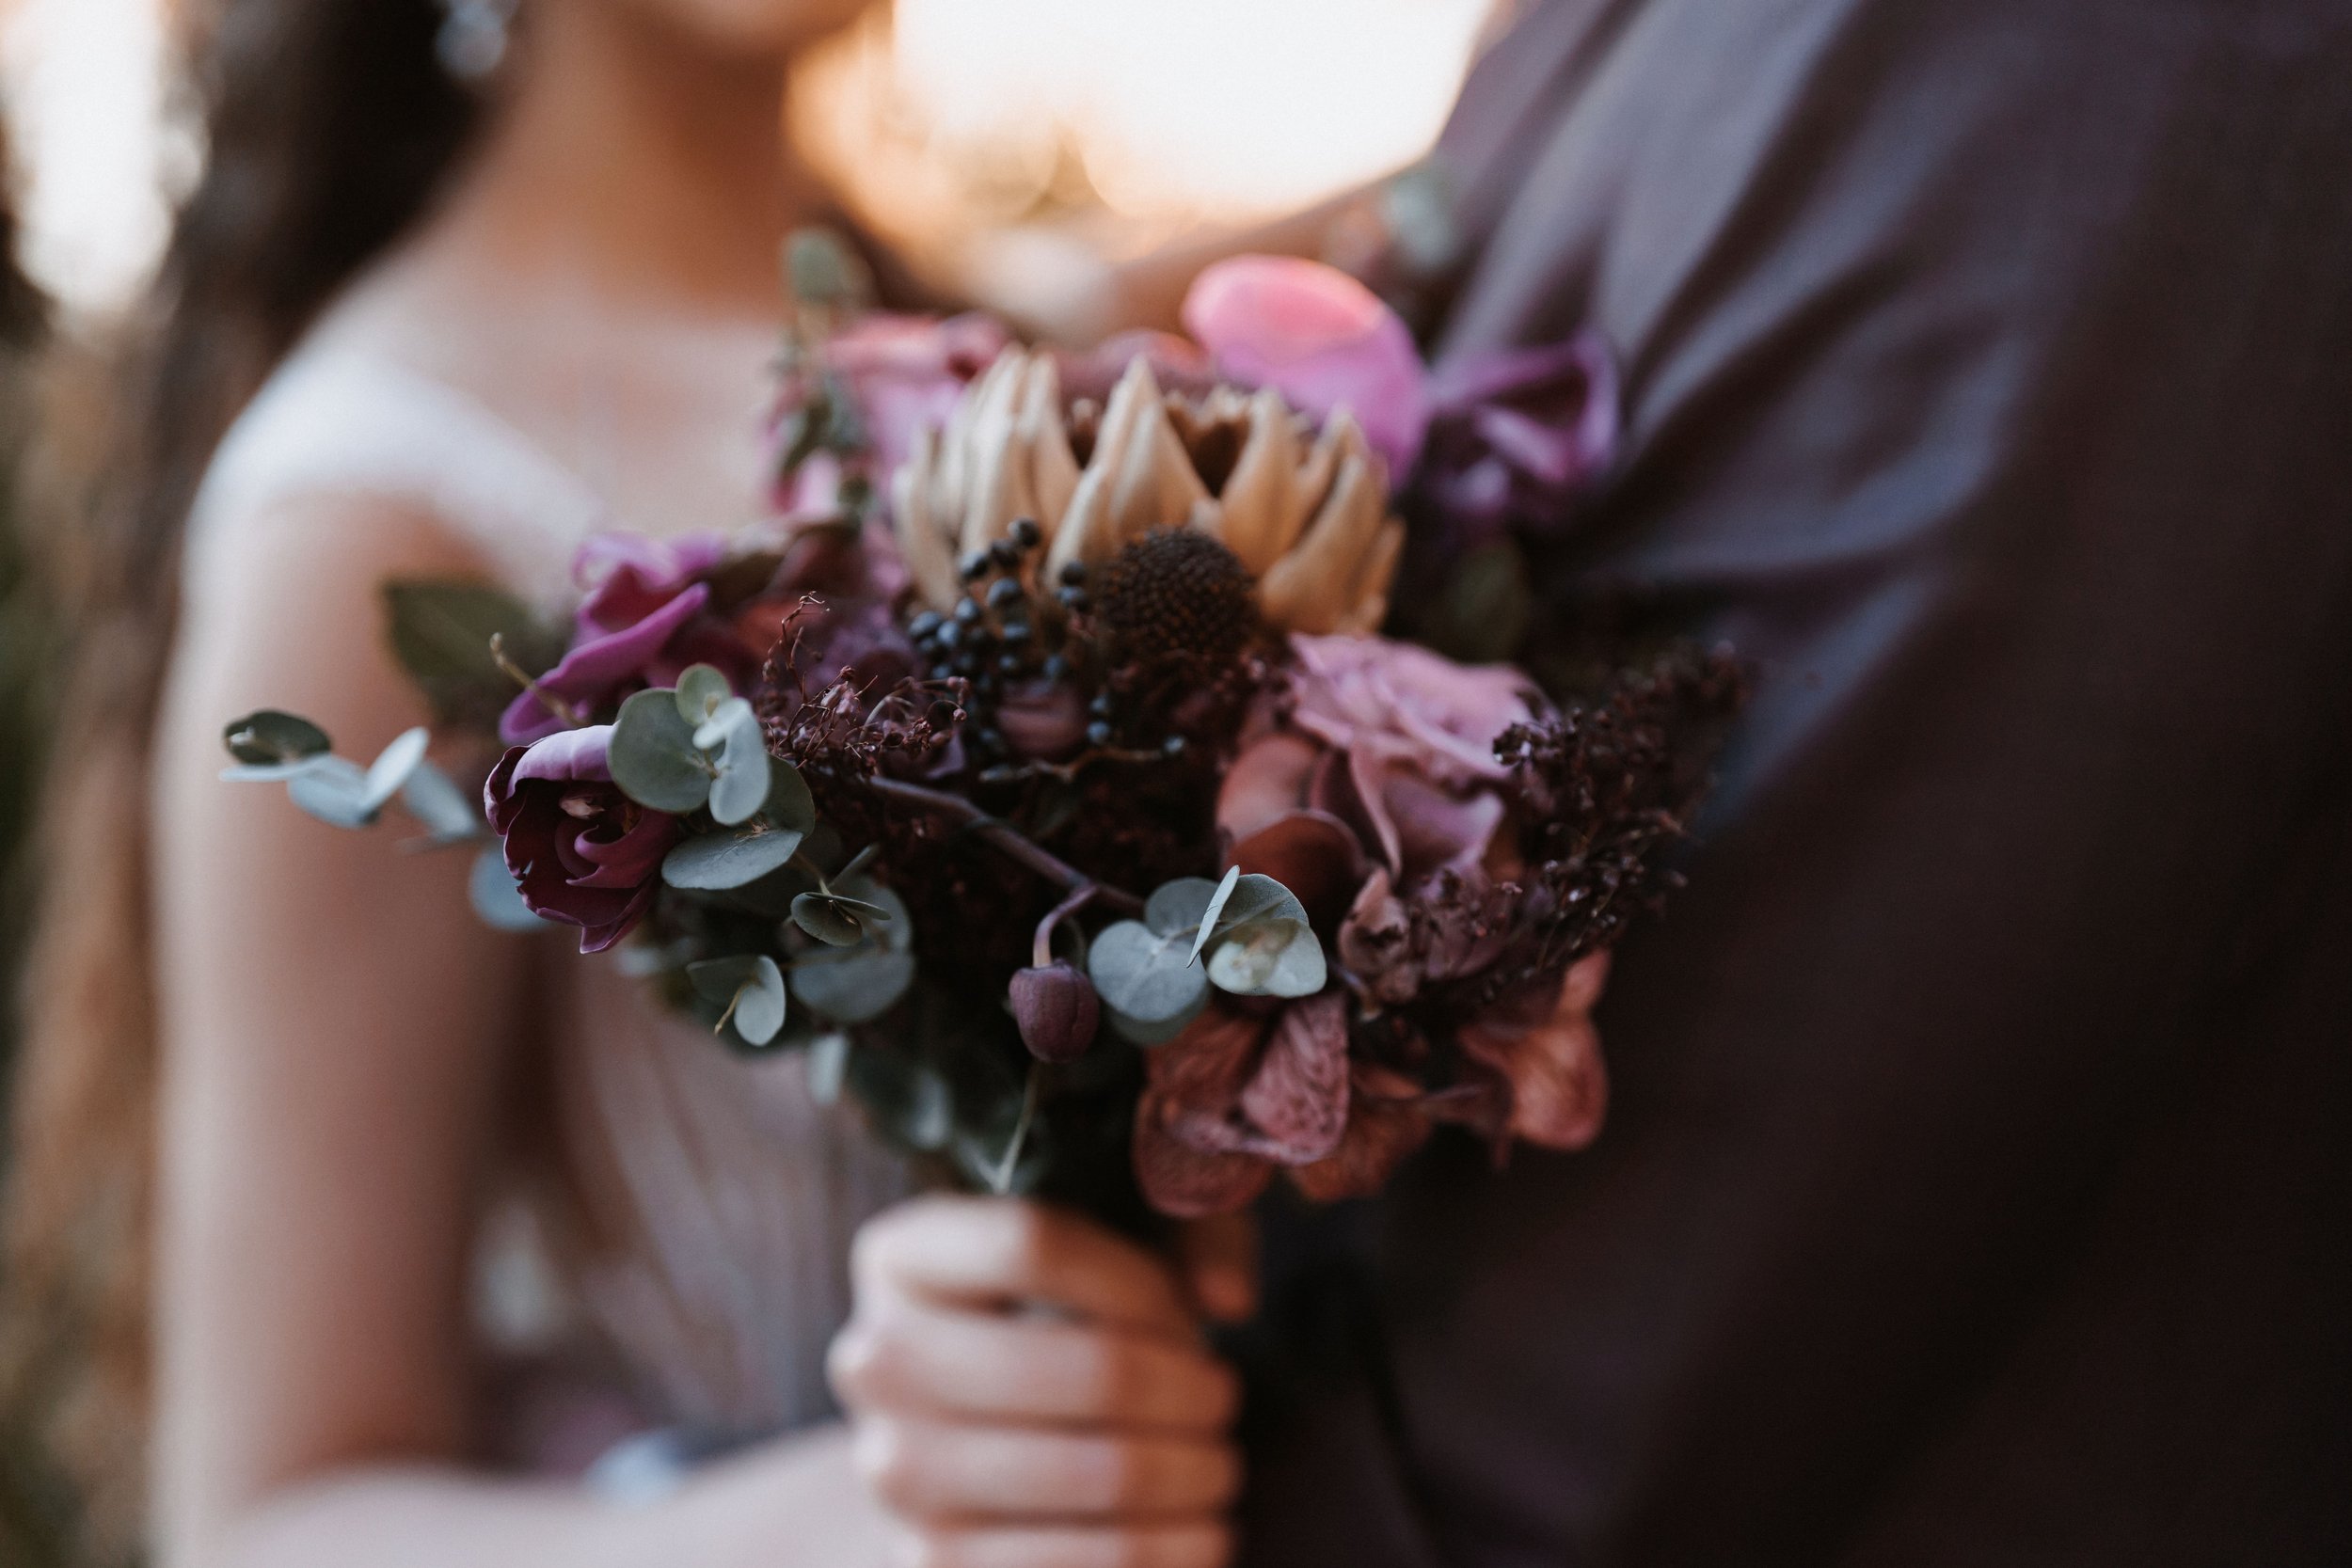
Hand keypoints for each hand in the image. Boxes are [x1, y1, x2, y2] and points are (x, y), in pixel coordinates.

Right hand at [829, 1197, 1247, 1567]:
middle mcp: (876, 1362)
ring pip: (1107, 1474)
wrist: (941, 1455)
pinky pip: (1094, 1566)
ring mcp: (894, 1475)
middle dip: (1194, 1390)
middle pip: (1094, 1369)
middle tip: (1222, 1396)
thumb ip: (1184, 1226)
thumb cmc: (1046, 1326)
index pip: (1036, 1244)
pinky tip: (1198, 1530)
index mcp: (902, 1257)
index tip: (1186, 1311)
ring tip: (1215, 1464)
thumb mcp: (1102, 1242)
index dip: (1142, 1279)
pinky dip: (1175, 1550)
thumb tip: (1228, 1297)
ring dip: (1197, 1473)